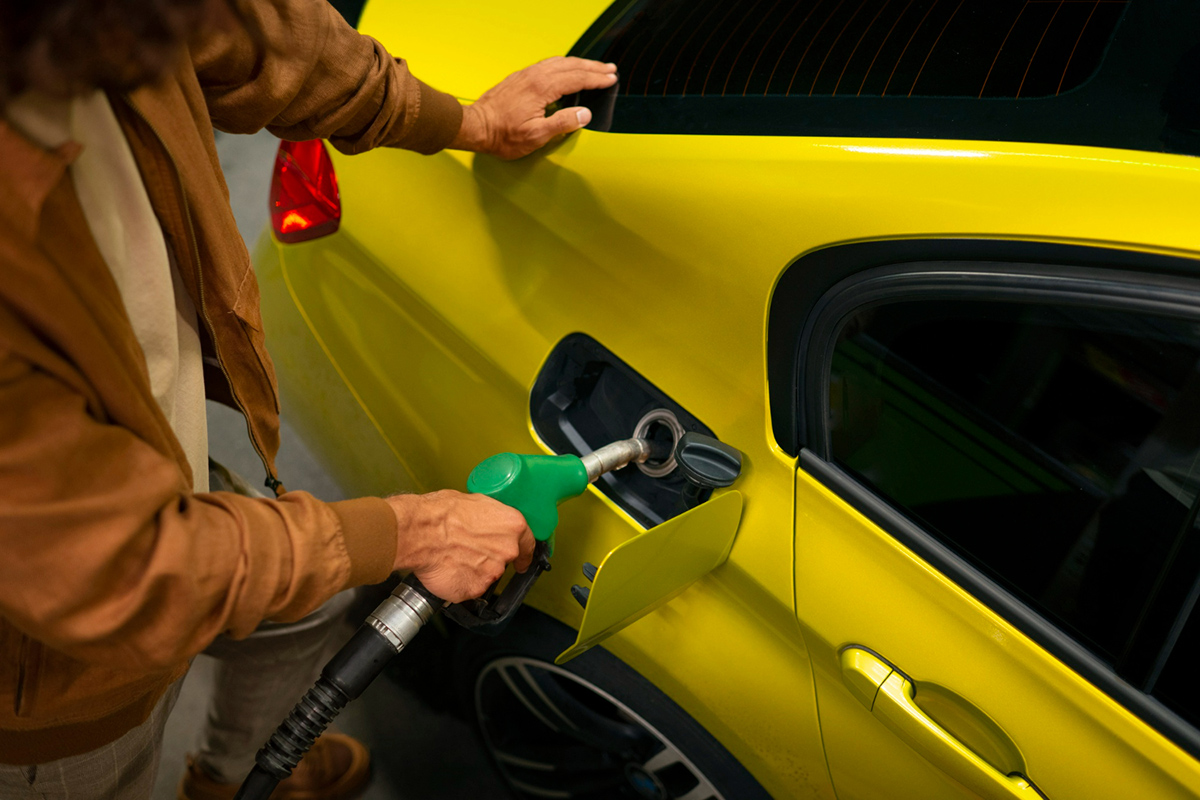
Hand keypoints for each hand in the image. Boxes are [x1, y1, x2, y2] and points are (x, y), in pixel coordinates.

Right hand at [386, 490, 535, 602]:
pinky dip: (460, 582)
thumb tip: (485, 520)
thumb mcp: (473, 501)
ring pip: (486, 575)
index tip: (521, 559)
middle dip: (491, 557)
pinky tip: (448, 569)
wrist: (420, 533)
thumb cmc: (441, 513)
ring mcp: (492, 573)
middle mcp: (507, 550)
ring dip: (474, 570)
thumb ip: (490, 517)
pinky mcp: (474, 589)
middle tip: (471, 551)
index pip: (529, 543)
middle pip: (506, 559)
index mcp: (513, 525)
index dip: (524, 552)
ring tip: (454, 558)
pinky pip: (469, 588)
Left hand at [450, 56, 618, 159]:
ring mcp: (526, 75)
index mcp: (542, 88)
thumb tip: (584, 114)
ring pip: (559, 62)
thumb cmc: (502, 135)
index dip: (596, 79)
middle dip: (592, 68)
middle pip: (571, 66)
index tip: (611, 79)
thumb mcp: (536, 136)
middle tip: (610, 70)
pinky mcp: (520, 78)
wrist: (476, 126)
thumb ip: (563, 123)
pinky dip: (564, 64)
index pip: (577, 78)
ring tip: (593, 67)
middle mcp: (534, 76)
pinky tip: (566, 69)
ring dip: (579, 64)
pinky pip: (547, 64)